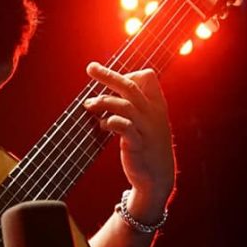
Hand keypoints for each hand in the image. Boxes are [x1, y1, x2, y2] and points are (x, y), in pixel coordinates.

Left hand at [83, 62, 174, 217]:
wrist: (157, 177)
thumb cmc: (147, 145)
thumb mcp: (145, 122)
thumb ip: (132, 106)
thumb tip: (106, 94)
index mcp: (156, 105)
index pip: (147, 77)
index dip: (128, 73)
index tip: (112, 81)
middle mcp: (153, 114)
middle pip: (130, 87)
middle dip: (108, 75)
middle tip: (90, 68)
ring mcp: (146, 129)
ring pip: (125, 105)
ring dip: (103, 101)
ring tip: (89, 105)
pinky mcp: (137, 144)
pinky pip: (124, 127)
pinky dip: (110, 122)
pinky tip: (102, 126)